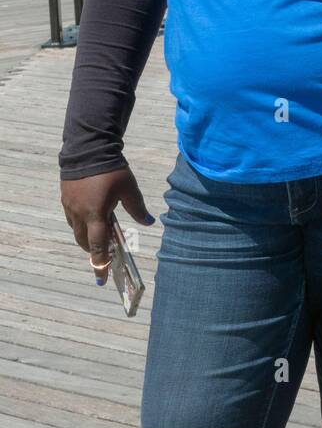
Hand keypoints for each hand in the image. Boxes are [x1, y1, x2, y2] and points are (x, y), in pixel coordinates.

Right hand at [61, 167, 153, 284]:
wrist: (89, 149)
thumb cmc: (111, 170)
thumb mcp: (129, 189)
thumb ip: (138, 209)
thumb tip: (149, 222)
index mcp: (96, 215)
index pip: (98, 246)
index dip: (100, 263)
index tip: (101, 278)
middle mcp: (79, 214)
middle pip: (84, 241)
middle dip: (94, 251)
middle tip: (103, 256)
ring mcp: (70, 206)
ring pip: (75, 230)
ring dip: (86, 237)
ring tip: (98, 237)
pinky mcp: (65, 198)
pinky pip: (71, 218)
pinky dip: (80, 224)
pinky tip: (89, 218)